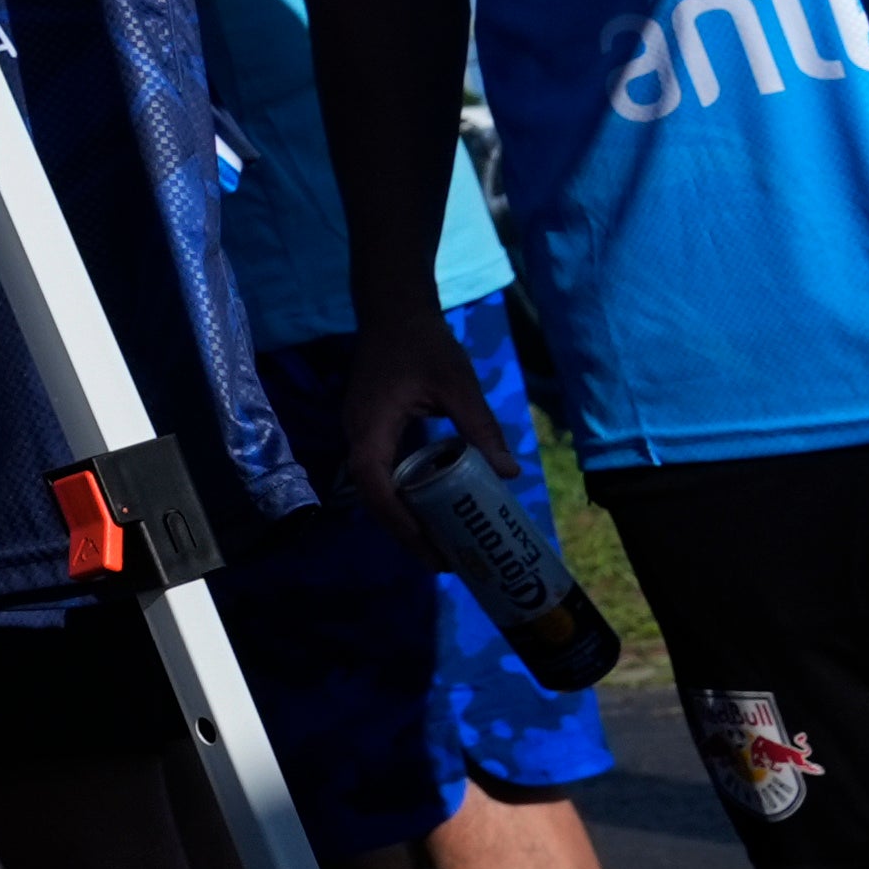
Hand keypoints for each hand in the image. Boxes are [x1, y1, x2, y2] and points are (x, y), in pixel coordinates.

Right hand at [334, 304, 508, 535]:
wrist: (393, 309)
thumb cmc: (423, 343)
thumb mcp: (458, 385)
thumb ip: (480, 429)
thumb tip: (510, 474)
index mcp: (371, 425)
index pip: (374, 484)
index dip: (398, 520)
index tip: (430, 546)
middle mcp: (358, 434)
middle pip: (372, 496)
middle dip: (404, 532)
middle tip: (443, 560)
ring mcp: (361, 432)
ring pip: (374, 488)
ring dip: (401, 518)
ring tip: (439, 544)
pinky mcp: (370, 428)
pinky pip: (380, 473)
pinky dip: (402, 496)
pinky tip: (430, 506)